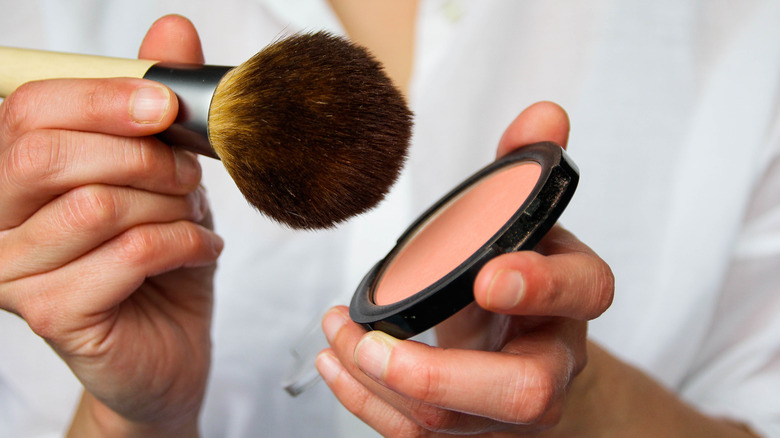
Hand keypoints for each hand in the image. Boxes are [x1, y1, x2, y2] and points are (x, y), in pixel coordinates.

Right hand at [0, 15, 219, 436]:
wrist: (169, 342)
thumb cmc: (157, 256)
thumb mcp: (162, 172)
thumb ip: (156, 105)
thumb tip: (172, 30)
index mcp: (12, 174)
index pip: (29, 111)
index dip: (102, 98)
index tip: (165, 106)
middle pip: (46, 152)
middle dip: (142, 155)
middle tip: (189, 174)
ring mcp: (11, 273)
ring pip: (96, 204)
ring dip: (169, 205)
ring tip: (194, 216)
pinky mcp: (50, 314)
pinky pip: (129, 252)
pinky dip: (185, 242)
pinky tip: (201, 249)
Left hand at [316, 102, 614, 435]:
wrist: (523, 349)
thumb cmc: (516, 279)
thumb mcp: (520, 224)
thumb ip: (520, 172)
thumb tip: (544, 114)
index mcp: (572, 299)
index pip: (584, 293)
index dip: (543, 286)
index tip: (489, 275)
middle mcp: (551, 365)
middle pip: (524, 394)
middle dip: (439, 373)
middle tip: (372, 341)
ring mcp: (510, 414)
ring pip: (451, 422)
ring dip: (378, 382)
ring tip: (336, 335)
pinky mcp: (469, 434)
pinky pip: (418, 437)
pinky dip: (367, 403)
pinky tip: (335, 363)